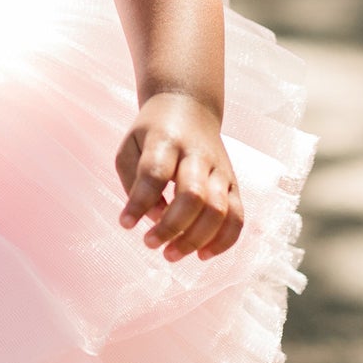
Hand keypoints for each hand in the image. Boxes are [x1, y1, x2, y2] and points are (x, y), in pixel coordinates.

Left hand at [115, 92, 242, 261]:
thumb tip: (153, 218)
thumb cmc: (152, 133)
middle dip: (172, 227)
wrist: (189, 107)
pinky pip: (238, 217)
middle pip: (192, 195)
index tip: (125, 223)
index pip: (155, 173)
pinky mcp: (233, 183)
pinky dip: (224, 241)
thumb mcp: (130, 146)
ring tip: (171, 254)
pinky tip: (202, 255)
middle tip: (150, 244)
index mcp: (166, 140)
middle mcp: (197, 155)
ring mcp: (220, 169)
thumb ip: (134, 182)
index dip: (140, 202)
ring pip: (219, 210)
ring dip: (196, 239)